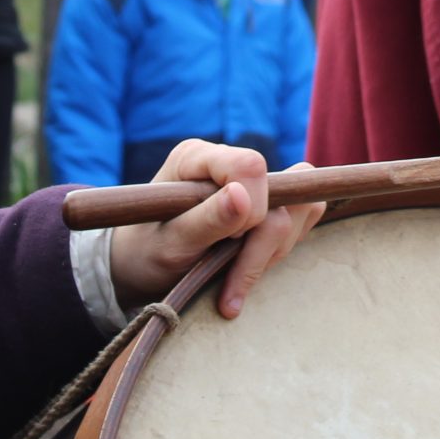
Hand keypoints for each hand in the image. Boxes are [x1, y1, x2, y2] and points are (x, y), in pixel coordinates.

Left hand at [106, 140, 323, 318]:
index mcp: (198, 157)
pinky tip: (245, 276)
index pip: (251, 165)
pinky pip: (299, 224)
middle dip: (263, 244)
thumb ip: (208, 219)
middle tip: (230, 277)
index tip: (230, 242)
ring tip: (233, 281)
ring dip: (270, 254)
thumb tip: (244, 197)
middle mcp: (227, 163)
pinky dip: (276, 256)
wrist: (140, 271)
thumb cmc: (147, 254)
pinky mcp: (265, 207)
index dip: (252, 207)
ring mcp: (250, 186)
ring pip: (299, 209)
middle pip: (284, 190)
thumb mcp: (170, 244)